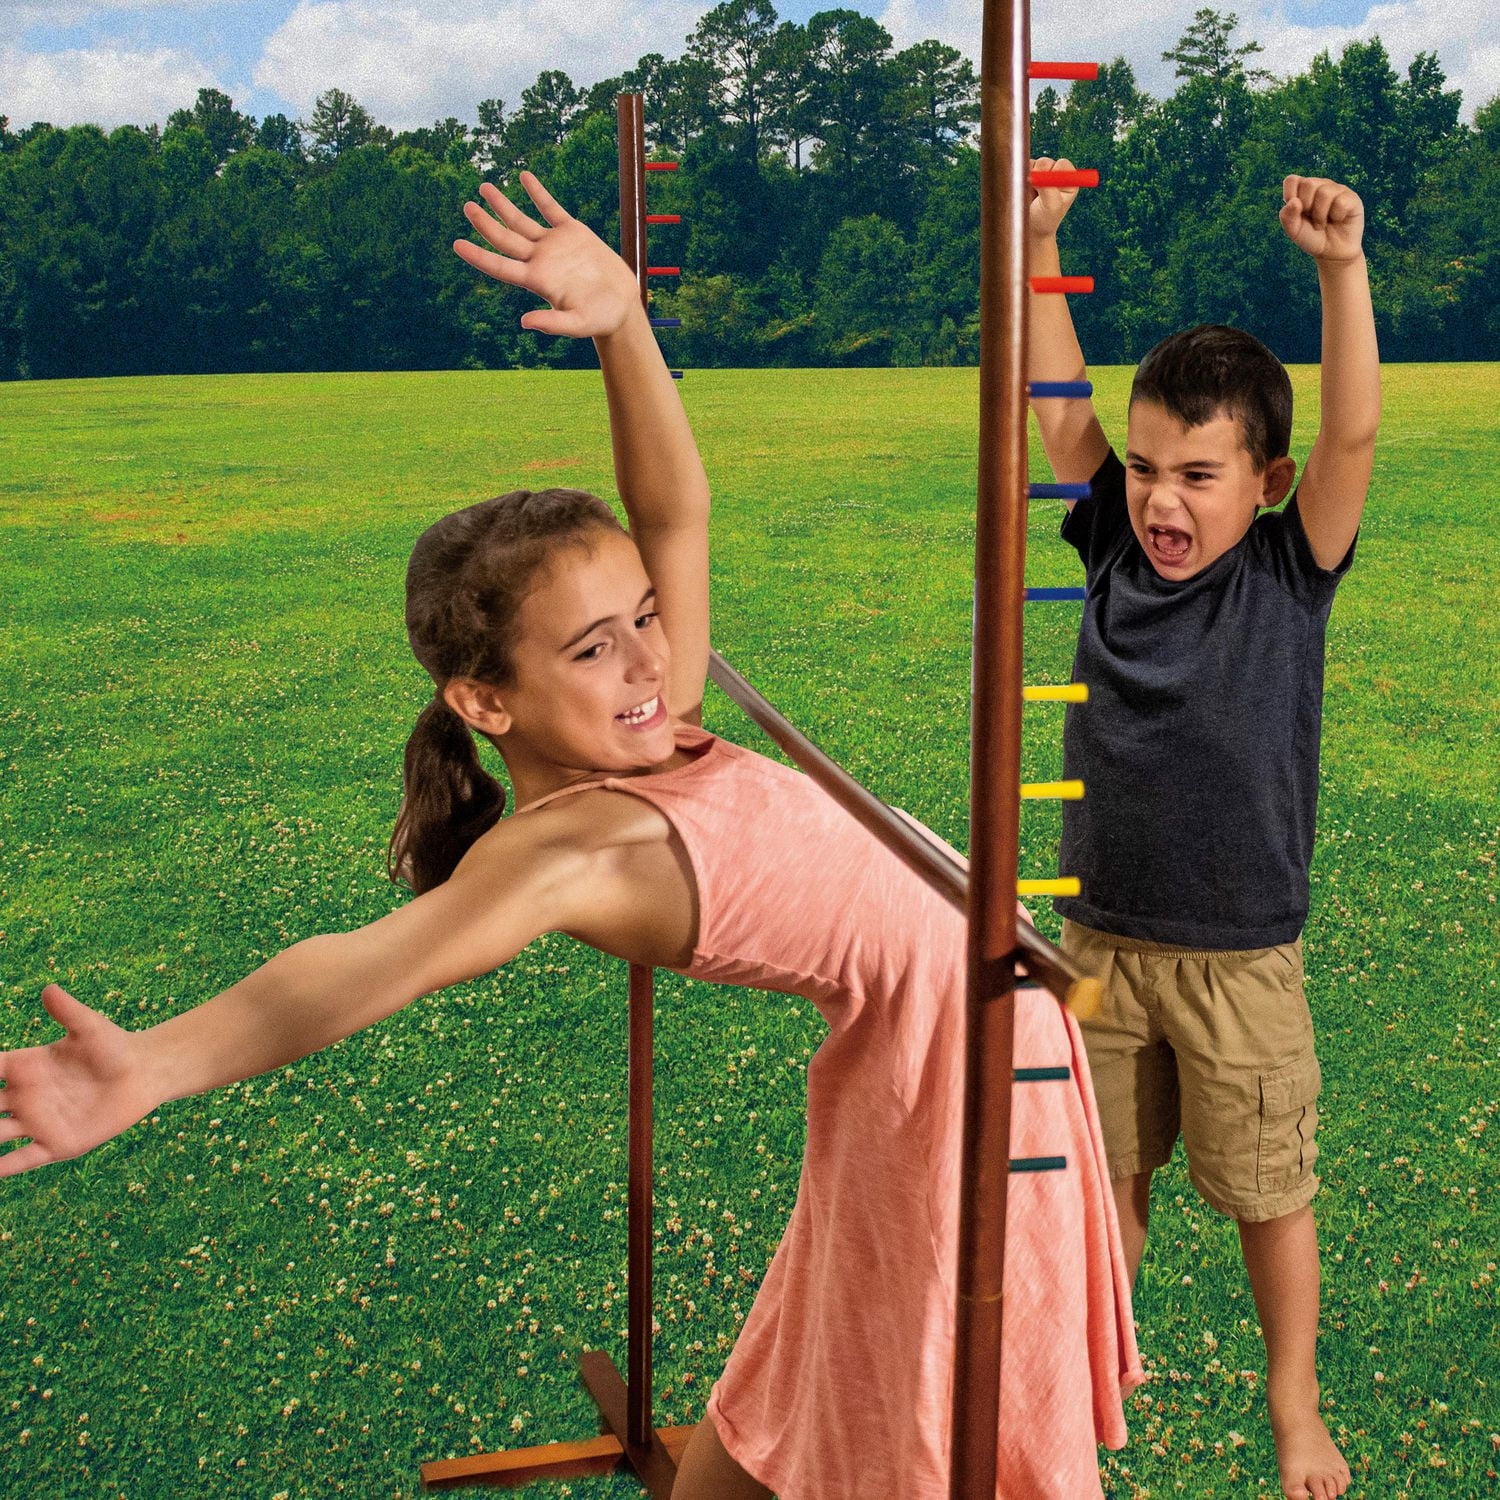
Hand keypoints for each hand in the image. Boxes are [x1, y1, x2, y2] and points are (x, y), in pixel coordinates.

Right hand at [0, 985, 162, 1176]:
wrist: (144, 1074)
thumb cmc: (114, 1046)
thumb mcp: (89, 1028)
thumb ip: (68, 1011)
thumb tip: (49, 989)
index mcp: (25, 1067)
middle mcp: (24, 1097)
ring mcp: (38, 1121)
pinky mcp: (57, 1143)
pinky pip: (24, 1159)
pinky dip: (5, 1168)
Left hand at [454, 170, 642, 337]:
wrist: (621, 305)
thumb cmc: (599, 319)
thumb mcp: (577, 324)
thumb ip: (552, 323)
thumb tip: (524, 322)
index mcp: (537, 280)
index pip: (500, 267)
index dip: (478, 256)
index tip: (457, 244)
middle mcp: (540, 260)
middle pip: (505, 239)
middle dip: (485, 223)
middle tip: (467, 206)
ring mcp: (554, 244)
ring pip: (521, 221)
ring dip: (502, 205)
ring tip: (484, 187)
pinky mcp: (572, 232)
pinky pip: (551, 208)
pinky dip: (538, 192)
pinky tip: (524, 177)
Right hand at [1028, 157, 1081, 240]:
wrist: (1029, 231)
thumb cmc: (1044, 221)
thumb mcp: (1050, 206)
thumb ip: (1047, 189)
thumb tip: (1037, 172)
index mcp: (1069, 180)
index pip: (1062, 164)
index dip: (1052, 173)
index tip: (1046, 186)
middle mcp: (1055, 174)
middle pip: (1045, 162)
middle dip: (1037, 174)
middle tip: (1035, 190)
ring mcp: (1040, 173)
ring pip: (1031, 164)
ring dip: (1027, 178)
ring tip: (1028, 195)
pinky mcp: (1027, 174)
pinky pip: (1020, 169)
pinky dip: (1018, 178)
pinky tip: (1021, 191)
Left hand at [1280, 176, 1364, 264]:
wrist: (1332, 253)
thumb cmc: (1312, 238)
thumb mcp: (1294, 231)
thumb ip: (1287, 217)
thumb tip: (1293, 201)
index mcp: (1303, 190)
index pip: (1291, 180)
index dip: (1290, 195)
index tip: (1296, 212)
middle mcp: (1321, 186)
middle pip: (1309, 184)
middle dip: (1307, 207)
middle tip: (1312, 220)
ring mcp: (1337, 190)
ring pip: (1324, 192)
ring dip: (1320, 215)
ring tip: (1322, 223)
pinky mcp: (1352, 198)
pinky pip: (1341, 202)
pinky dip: (1336, 216)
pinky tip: (1338, 220)